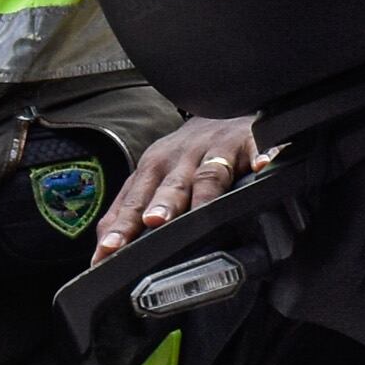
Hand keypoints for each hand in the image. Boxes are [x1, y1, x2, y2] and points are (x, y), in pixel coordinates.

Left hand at [96, 114, 263, 261]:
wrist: (218, 109)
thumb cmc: (184, 156)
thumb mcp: (152, 179)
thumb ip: (128, 213)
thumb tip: (101, 255)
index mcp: (152, 169)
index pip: (132, 200)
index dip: (121, 225)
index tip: (109, 250)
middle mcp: (180, 159)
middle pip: (169, 185)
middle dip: (161, 204)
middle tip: (153, 222)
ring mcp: (214, 150)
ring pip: (208, 172)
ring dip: (204, 192)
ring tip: (202, 209)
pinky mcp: (248, 143)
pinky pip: (256, 149)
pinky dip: (262, 156)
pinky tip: (263, 166)